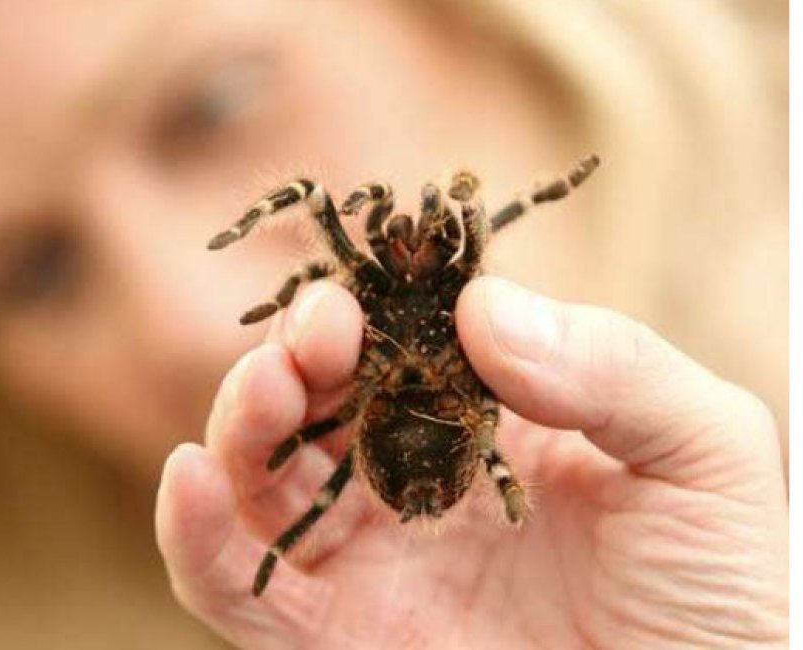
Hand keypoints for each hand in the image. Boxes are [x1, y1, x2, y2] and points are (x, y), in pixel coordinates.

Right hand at [156, 277, 787, 648]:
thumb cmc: (723, 597)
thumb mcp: (705, 457)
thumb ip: (614, 366)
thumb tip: (484, 308)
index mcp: (491, 424)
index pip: (401, 344)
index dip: (368, 309)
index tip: (357, 294)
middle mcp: (417, 482)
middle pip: (317, 400)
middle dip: (294, 356)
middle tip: (310, 341)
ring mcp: (370, 559)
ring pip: (262, 478)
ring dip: (239, 423)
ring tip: (263, 394)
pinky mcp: (334, 637)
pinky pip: (240, 585)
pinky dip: (195, 533)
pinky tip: (188, 477)